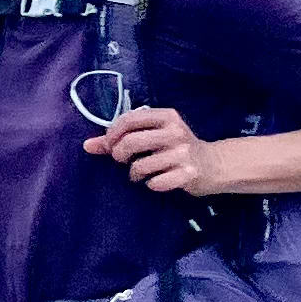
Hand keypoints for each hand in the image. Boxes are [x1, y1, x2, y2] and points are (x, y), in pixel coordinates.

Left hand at [84, 103, 229, 196]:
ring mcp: (183, 153)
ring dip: (134, 174)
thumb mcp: (153, 136)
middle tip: (121, 160)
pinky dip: (151, 185)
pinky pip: (156, 183)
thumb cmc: (175, 148)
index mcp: (166, 116)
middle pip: (131, 142)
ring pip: (141, 166)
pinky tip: (156, 181)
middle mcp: (175, 132)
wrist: (213, 165)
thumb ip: (120, 138)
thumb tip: (87, 145)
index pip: (129, 119)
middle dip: (119, 155)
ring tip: (140, 174)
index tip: (109, 145)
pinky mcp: (189, 174)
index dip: (112, 133)